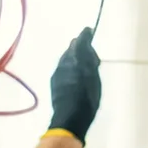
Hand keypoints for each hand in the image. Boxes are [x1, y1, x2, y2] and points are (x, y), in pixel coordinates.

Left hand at [48, 27, 101, 144]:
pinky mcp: (54, 81)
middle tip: (92, 56)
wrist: (70, 117)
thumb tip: (86, 47)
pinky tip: (76, 74)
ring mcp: (57, 72)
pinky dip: (71, 66)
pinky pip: (63, 67)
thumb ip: (89, 60)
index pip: (80, 41)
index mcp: (75, 59)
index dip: (85, 35)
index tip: (89, 30)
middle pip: (72, 48)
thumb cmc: (87, 98)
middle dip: (81, 48)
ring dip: (75, 57)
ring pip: (66, 58)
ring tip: (85, 66)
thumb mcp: (93, 77)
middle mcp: (63, 63)